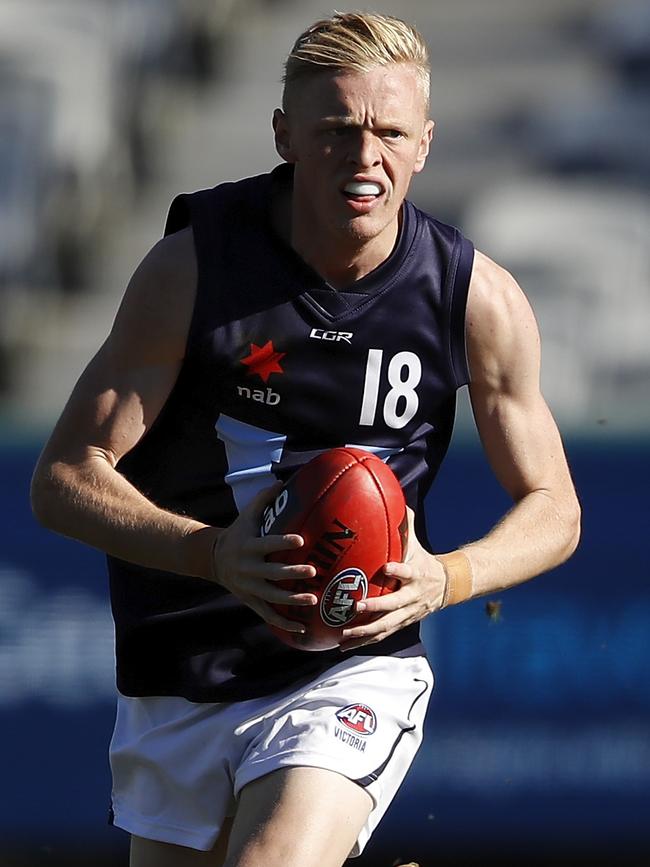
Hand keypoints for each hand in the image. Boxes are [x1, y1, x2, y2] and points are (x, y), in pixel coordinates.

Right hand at [212, 485, 317, 632]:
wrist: (213, 558)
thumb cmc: (239, 532)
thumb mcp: (246, 515)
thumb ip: (264, 499)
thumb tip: (282, 481)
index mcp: (248, 546)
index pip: (266, 544)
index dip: (282, 543)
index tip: (300, 540)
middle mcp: (248, 568)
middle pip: (271, 573)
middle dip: (292, 573)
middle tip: (312, 571)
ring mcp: (249, 587)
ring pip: (271, 597)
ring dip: (292, 600)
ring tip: (312, 599)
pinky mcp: (250, 600)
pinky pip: (268, 615)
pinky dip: (284, 623)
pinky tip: (302, 628)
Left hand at [339, 507, 445, 649]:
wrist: (447, 586)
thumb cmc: (422, 559)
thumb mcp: (415, 543)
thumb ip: (402, 524)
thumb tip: (389, 496)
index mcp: (416, 573)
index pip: (408, 571)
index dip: (399, 570)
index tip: (387, 566)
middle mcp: (412, 596)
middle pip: (394, 605)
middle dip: (376, 607)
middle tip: (356, 606)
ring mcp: (408, 613)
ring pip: (386, 626)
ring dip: (365, 632)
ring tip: (344, 635)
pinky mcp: (402, 623)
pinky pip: (382, 634)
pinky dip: (364, 641)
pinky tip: (344, 645)